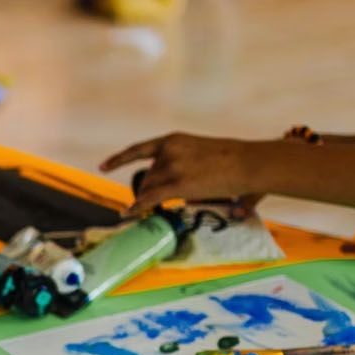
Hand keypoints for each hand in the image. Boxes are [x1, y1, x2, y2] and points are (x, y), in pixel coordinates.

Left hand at [102, 133, 255, 212]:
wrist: (251, 162)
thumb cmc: (241, 162)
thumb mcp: (209, 155)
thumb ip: (205, 174)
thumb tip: (237, 211)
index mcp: (174, 140)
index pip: (140, 150)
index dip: (119, 159)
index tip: (104, 166)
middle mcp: (167, 151)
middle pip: (146, 177)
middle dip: (148, 191)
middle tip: (150, 203)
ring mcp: (170, 167)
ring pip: (149, 189)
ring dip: (149, 200)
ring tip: (153, 211)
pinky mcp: (175, 185)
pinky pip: (148, 199)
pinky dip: (136, 207)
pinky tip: (128, 214)